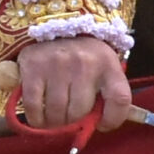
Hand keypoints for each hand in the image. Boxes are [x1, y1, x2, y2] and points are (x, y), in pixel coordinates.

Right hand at [10, 38, 132, 132]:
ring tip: (53, 117)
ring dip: (53, 122)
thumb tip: (99, 126)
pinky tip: (39, 116)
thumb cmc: (83, 58)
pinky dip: (36, 118)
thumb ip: (106, 97)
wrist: (54, 26)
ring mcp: (58, 64)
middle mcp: (84, 63)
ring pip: (56, 112)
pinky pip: (33, 106)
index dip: (113, 120)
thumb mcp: (102, 70)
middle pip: (80, 112)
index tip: (101, 125)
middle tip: (68, 118)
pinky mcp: (34, 66)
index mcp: (108, 64)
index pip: (120, 99)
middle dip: (72, 121)